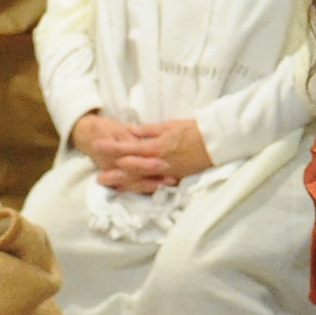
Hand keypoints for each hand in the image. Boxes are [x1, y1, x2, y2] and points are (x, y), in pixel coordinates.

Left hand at [74, 112, 210, 193]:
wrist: (218, 142)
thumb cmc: (195, 129)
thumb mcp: (170, 125)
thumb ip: (149, 130)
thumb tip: (130, 131)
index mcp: (157, 147)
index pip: (128, 149)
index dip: (111, 148)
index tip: (97, 146)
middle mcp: (159, 163)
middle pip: (131, 170)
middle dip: (114, 173)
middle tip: (98, 177)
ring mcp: (167, 173)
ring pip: (141, 181)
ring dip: (125, 184)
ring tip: (112, 186)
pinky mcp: (175, 179)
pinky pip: (155, 185)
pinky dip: (142, 187)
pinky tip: (134, 189)